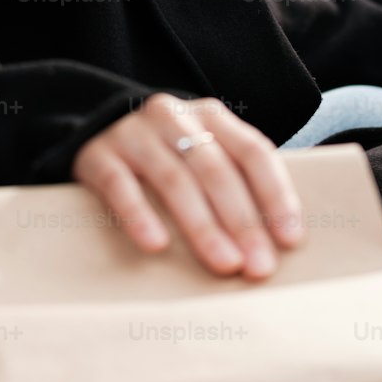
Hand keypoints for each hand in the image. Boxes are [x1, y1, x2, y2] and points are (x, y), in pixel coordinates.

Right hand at [71, 93, 303, 278]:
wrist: (92, 131)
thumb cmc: (165, 158)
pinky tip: (156, 245)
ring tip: (224, 263)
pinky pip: (120, 186)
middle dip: (243, 221)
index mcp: (210, 116)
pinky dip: (139, 215)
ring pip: (174, 179)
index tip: (290, 239)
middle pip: (216, 169)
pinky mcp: (96, 154)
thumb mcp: (202, 154)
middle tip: (258, 266)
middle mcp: (173, 117)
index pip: (253, 151)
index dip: (276, 195)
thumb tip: (281, 239)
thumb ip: (235, 181)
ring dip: (203, 225)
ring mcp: (133, 133)